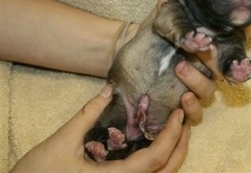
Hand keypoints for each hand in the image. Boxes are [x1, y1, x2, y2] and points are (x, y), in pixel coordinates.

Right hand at [11, 85, 190, 172]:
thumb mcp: (61, 141)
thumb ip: (87, 114)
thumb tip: (107, 89)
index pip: (156, 158)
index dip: (172, 135)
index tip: (179, 115)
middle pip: (165, 171)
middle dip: (180, 146)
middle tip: (185, 121)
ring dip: (173, 155)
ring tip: (177, 131)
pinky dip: (157, 161)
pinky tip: (155, 143)